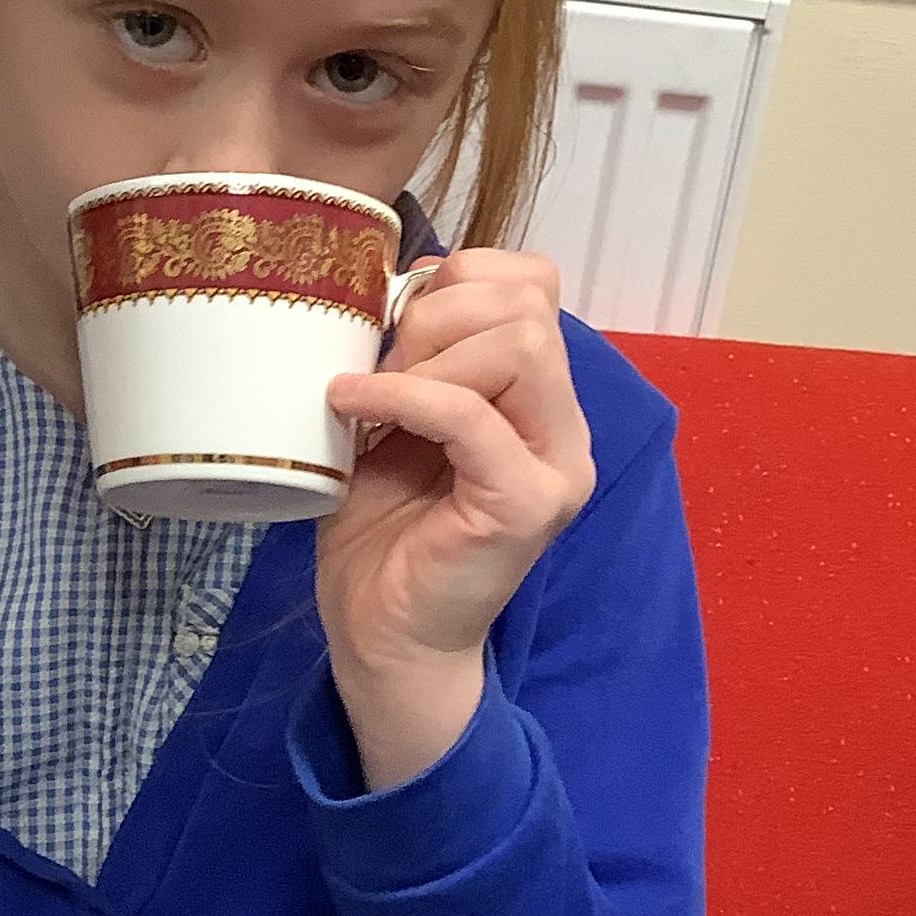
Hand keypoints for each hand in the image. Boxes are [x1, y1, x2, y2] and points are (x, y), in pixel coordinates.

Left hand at [316, 249, 595, 790]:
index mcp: (539, 398)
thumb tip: (384, 287)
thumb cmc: (383, 533)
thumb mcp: (394, 420)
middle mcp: (564, 428)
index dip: (461, 277)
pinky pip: (472, 416)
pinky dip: (404, 396)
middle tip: (381, 362)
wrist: (382, 638)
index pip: (535, 283)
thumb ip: (412, 357)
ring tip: (371, 392)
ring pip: (519, 347)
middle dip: (439, 312)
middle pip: (531, 305)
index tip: (396, 321)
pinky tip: (351, 405)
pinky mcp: (525, 505)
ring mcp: (555, 467)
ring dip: (428, 355)